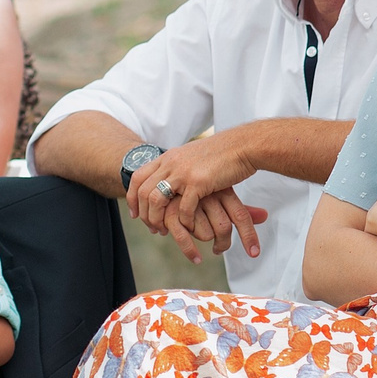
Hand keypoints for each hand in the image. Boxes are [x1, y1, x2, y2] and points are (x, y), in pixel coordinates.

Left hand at [128, 137, 267, 263]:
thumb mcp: (192, 157)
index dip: (132, 198)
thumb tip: (170, 180)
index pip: (138, 177)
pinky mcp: (198, 182)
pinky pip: (183, 208)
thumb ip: (179, 166)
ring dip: (158, 220)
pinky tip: (189, 227)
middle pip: (143, 192)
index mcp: (168, 157)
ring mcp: (183, 172)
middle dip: (145, 214)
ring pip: (157, 200)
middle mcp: (171, 163)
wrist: (244, 146)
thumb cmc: (223, 154)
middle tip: (153, 229)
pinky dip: (184, 221)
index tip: (135, 215)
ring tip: (165, 231)